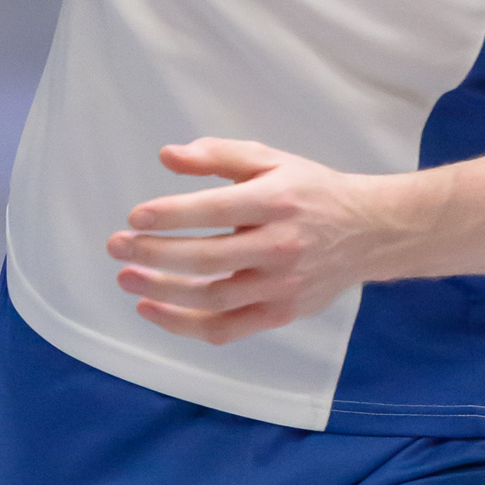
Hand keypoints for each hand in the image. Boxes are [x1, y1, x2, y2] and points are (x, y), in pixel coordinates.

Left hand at [107, 139, 415, 340]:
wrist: (368, 232)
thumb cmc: (310, 192)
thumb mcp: (271, 160)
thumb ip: (218, 155)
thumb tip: (167, 156)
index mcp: (277, 202)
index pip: (215, 211)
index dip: (171, 216)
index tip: (135, 218)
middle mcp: (280, 246)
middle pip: (208, 258)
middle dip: (155, 254)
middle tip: (117, 247)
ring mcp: (281, 286)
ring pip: (213, 298)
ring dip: (163, 291)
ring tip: (127, 278)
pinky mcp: (281, 313)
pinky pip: (226, 328)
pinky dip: (185, 325)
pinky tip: (153, 309)